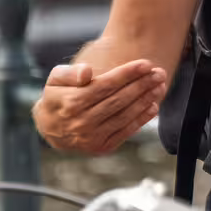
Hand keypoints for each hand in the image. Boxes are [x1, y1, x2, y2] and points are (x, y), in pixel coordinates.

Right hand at [32, 59, 167, 154]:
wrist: (49, 129)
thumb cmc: (56, 97)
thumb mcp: (55, 80)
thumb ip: (70, 73)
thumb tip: (87, 73)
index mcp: (71, 103)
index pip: (106, 85)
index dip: (127, 74)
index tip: (146, 63)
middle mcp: (82, 122)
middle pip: (119, 100)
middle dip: (142, 85)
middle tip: (159, 73)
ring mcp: (92, 137)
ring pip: (124, 116)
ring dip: (145, 101)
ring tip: (160, 86)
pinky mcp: (101, 147)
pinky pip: (125, 132)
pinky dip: (141, 120)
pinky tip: (153, 106)